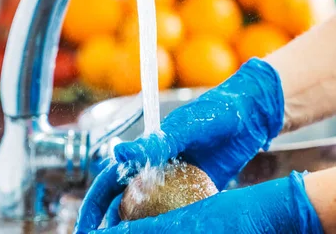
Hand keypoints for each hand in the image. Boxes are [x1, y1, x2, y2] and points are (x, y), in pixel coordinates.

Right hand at [75, 58, 284, 232]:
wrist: (249, 116)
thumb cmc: (216, 113)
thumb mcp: (187, 127)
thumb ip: (156, 143)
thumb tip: (119, 152)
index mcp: (145, 152)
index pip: (111, 179)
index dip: (95, 203)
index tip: (87, 225)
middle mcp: (154, 169)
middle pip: (123, 200)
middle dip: (108, 223)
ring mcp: (174, 183)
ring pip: (147, 211)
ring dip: (135, 228)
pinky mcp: (196, 192)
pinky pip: (177, 213)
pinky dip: (168, 226)